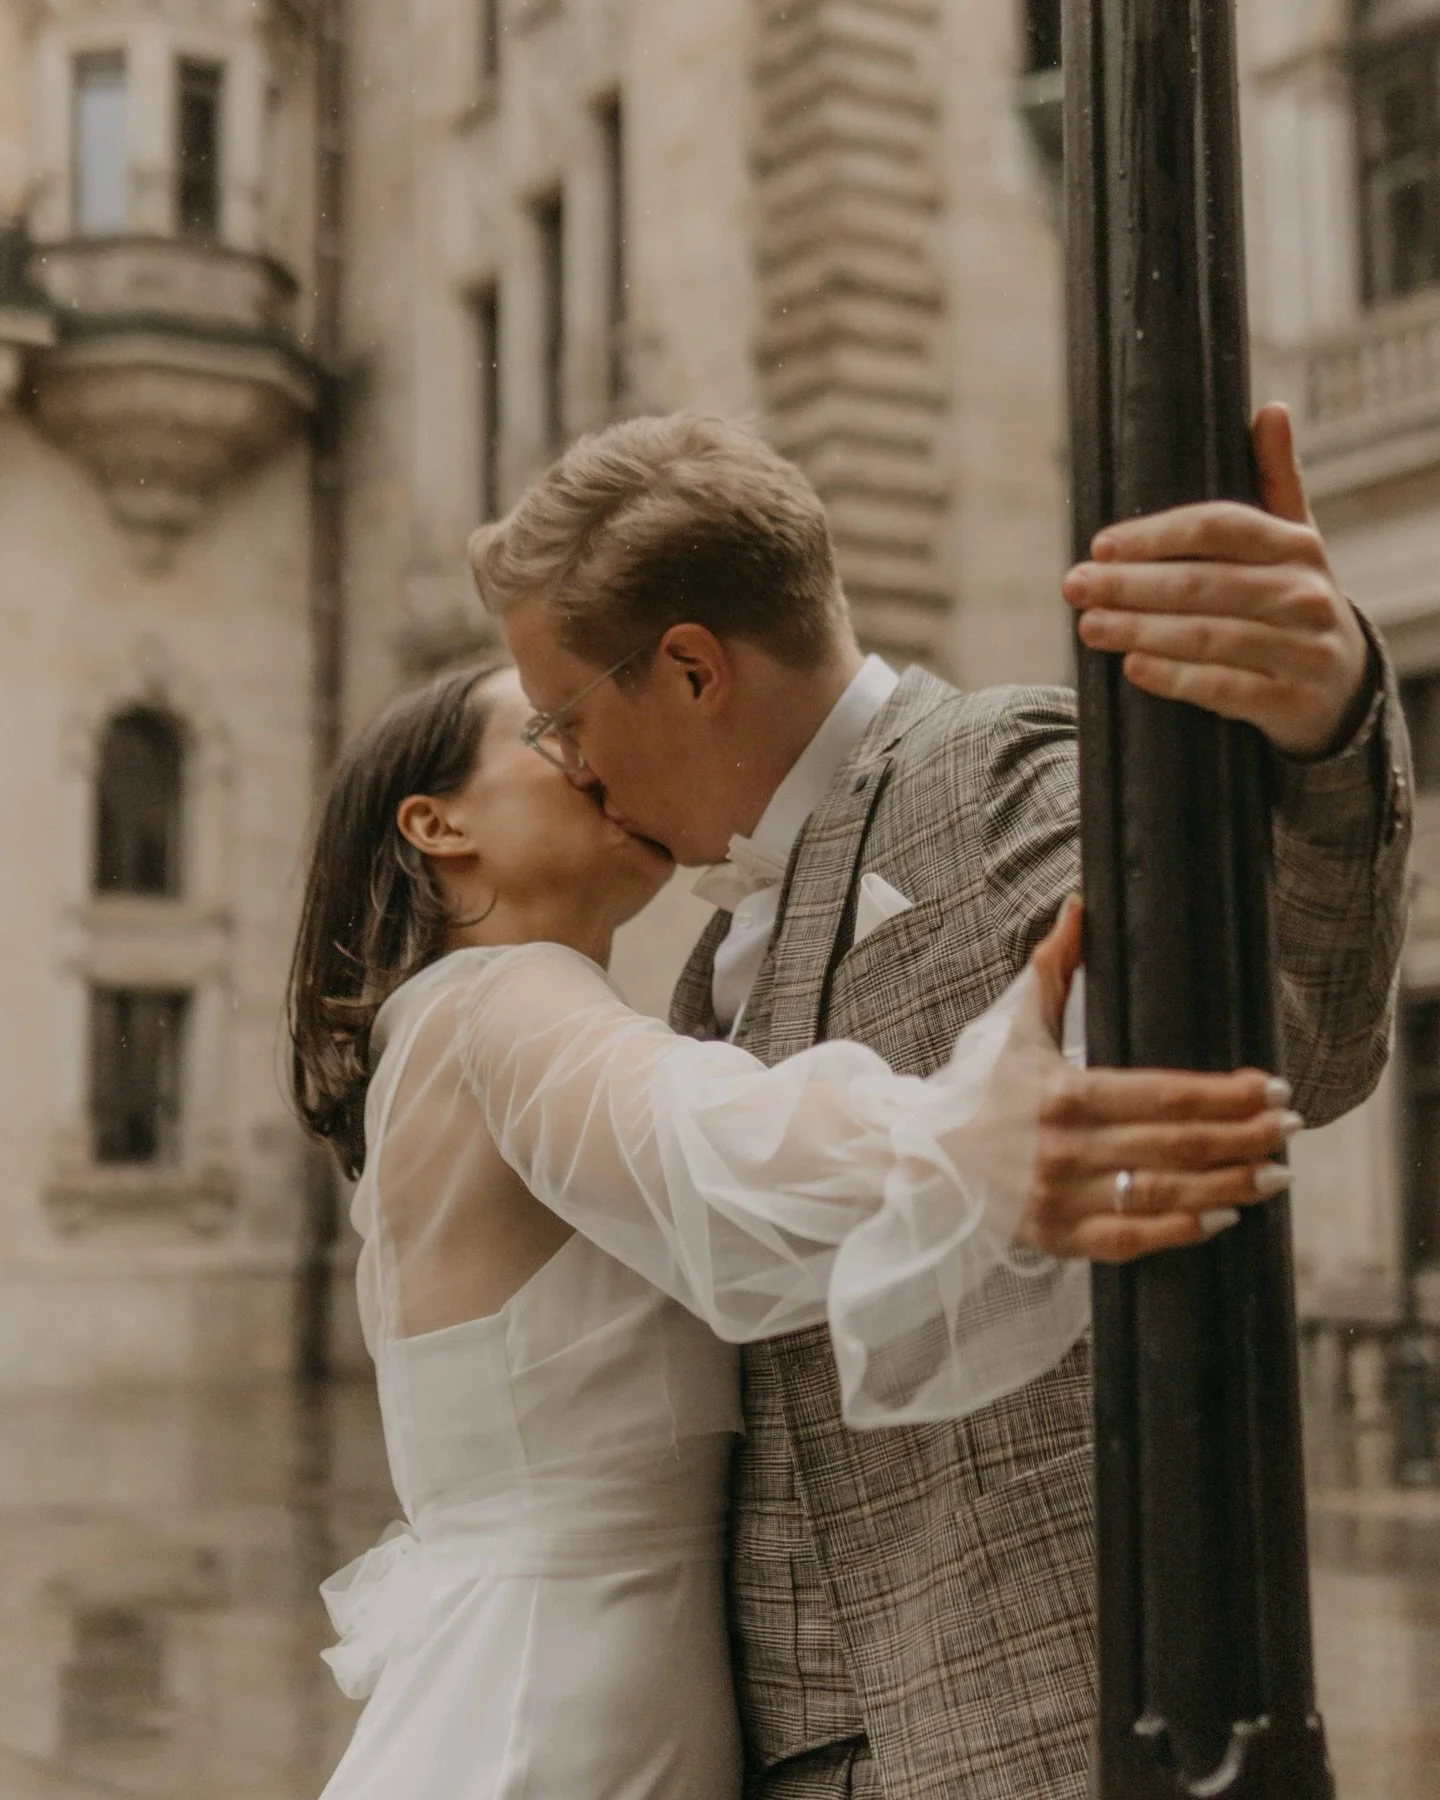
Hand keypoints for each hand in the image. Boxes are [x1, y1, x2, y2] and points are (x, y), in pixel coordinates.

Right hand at [1022, 899, 1298, 1261]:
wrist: (931, 1159)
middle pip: (1176, 1145)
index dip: (1225, 1093)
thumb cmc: (988, 1090)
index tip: (1271, 1086)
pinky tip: (1224, 1216)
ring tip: (1277, 1175)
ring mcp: (1063, 1197)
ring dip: (1230, 1185)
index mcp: (1062, 1093)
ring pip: (1164, 1195)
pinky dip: (1182, 1231)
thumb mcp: (1018, 1027)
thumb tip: (1080, 905)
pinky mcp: (1060, 1238)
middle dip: (1244, 1136)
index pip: (1164, 1093)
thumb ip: (1054, 967)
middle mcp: (1065, 1148)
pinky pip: (1133, 1239)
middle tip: (1291, 1128)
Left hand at [1062, 403, 1369, 758]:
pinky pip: (1223, 688)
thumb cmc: (1295, 601)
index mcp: (1297, 546)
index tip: (1100, 545)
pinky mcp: (1288, 701)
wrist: (1342, 686)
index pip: (1217, 527)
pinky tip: (1132, 668)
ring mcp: (1300, 650)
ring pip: (1207, 636)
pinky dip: (1174, 678)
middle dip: (1130, 585)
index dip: (1154, 535)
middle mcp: (1303, 594)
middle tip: (1075, 587)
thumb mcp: (1294, 540)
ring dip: (1139, 630)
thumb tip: (1271, 409)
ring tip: (1089, 626)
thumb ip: (1276, 480)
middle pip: (1201, 584)